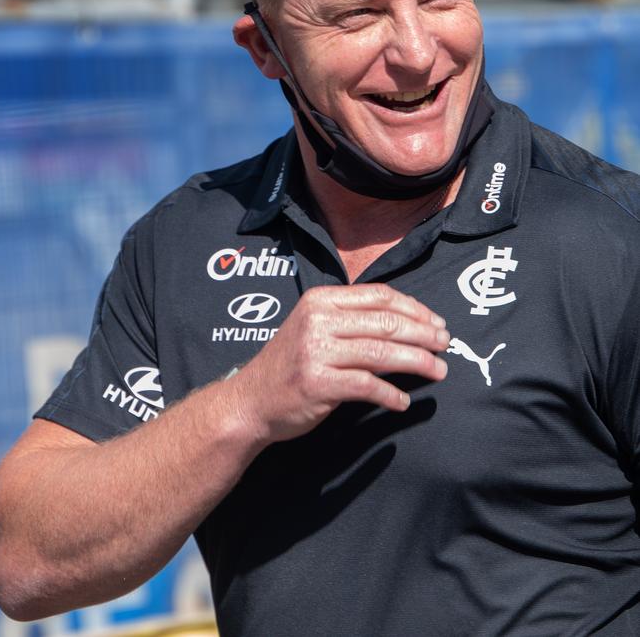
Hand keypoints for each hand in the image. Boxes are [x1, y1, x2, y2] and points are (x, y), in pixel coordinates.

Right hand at [229, 283, 448, 443]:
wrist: (250, 401)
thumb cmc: (290, 365)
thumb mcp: (315, 328)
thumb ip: (351, 320)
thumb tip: (408, 323)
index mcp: (321, 300)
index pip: (379, 296)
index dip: (415, 308)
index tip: (437, 322)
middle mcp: (318, 320)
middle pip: (386, 322)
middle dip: (423, 334)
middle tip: (446, 345)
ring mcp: (316, 351)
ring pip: (381, 352)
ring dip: (417, 362)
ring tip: (439, 371)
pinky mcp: (317, 383)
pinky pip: (366, 385)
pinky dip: (390, 394)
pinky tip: (404, 401)